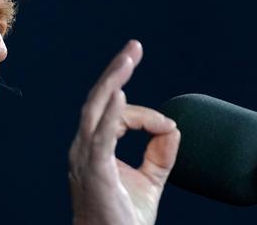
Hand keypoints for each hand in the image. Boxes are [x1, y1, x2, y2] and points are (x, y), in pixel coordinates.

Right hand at [69, 40, 180, 224]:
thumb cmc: (122, 218)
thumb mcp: (150, 181)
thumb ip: (160, 154)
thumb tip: (172, 127)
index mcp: (93, 148)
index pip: (115, 115)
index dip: (144, 114)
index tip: (167, 126)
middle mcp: (84, 148)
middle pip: (98, 101)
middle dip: (116, 72)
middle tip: (133, 48)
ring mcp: (85, 158)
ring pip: (96, 110)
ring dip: (113, 81)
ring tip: (128, 58)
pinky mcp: (95, 170)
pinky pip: (101, 137)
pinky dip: (111, 114)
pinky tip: (120, 93)